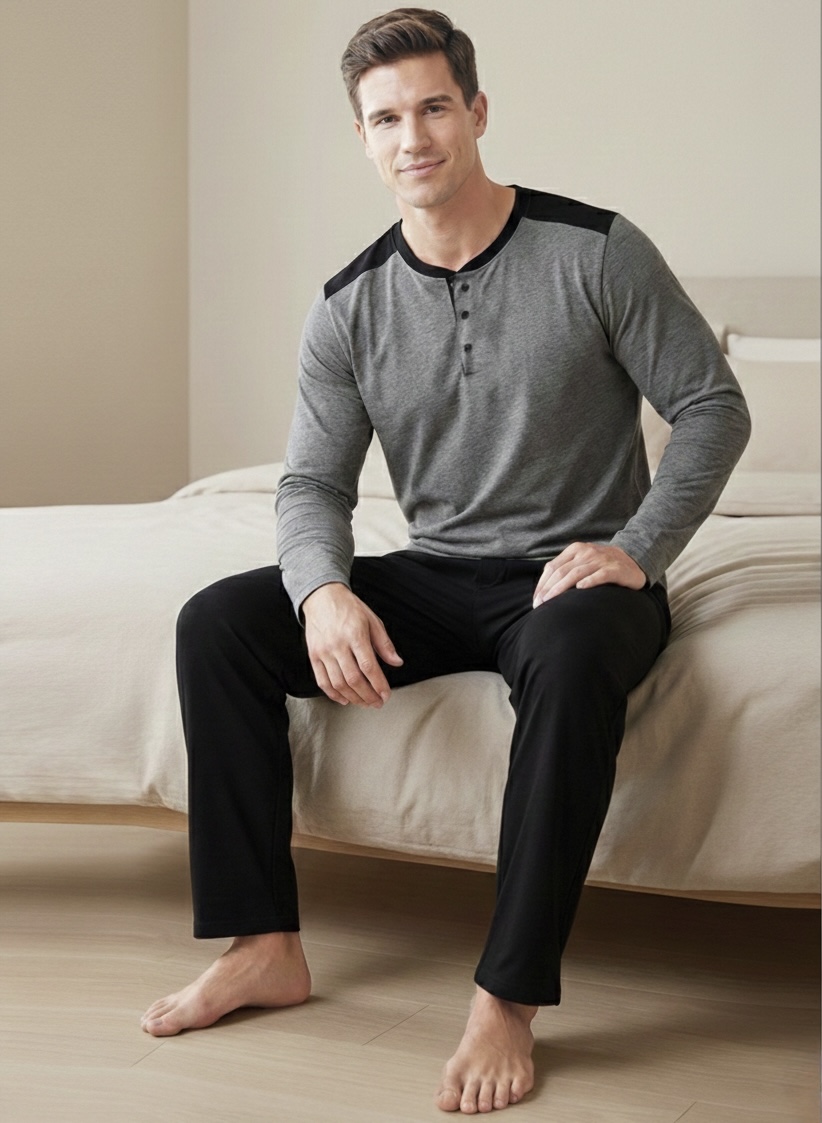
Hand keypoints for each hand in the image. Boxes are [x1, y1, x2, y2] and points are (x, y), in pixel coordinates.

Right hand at [302, 582, 402, 706]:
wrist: (322, 597)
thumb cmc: (348, 607)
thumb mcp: (372, 620)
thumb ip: (384, 644)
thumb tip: (397, 662)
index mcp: (355, 635)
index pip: (369, 667)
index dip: (379, 684)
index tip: (386, 694)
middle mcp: (338, 645)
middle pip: (354, 679)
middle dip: (368, 696)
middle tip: (377, 703)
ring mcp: (324, 652)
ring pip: (338, 683)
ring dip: (353, 698)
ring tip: (364, 703)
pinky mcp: (313, 656)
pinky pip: (322, 681)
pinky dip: (333, 694)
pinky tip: (344, 699)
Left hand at [533, 543, 645, 606]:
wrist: (634, 561)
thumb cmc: (602, 565)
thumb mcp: (582, 562)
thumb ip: (566, 569)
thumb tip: (544, 588)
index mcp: (575, 550)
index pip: (552, 567)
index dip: (542, 584)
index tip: (535, 600)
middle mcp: (586, 553)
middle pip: (562, 571)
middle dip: (548, 589)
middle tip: (539, 605)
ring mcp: (601, 560)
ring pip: (576, 574)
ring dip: (561, 589)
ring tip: (551, 601)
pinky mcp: (615, 569)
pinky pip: (600, 575)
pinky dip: (589, 581)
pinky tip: (580, 589)